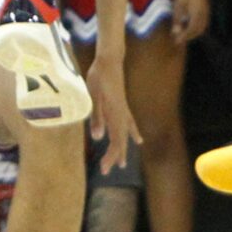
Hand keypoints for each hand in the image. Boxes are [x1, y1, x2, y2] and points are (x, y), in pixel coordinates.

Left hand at [86, 51, 139, 171]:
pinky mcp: (122, 105)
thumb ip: (96, 116)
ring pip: (124, 133)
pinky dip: (132, 133)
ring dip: (122, 148)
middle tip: (107, 171)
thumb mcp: (93, 95)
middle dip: (114, 156)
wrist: (109, 60)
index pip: (115, 141)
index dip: (111, 156)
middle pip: (120, 140)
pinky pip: (129, 123)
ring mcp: (123, 110)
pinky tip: (138, 139)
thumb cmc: (99, 76)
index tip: (104, 169)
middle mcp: (121, 114)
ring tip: (122, 163)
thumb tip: (97, 137)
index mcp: (114, 114)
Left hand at [170, 0, 210, 45]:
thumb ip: (177, 19)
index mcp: (197, 15)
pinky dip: (197, 28)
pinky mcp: (206, 9)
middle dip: (188, 37)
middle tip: (178, 39)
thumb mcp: (178, 4)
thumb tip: (175, 32)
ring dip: (193, 33)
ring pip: (202, 28)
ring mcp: (207, 12)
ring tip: (183, 34)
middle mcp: (204, 15)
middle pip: (198, 31)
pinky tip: (190, 26)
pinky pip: (203, 23)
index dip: (184, 37)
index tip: (176, 41)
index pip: (191, 30)